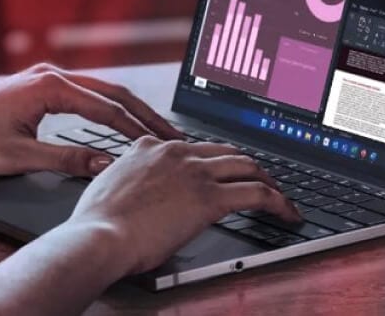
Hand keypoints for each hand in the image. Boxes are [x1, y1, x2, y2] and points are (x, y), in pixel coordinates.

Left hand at [0, 63, 182, 177]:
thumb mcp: (20, 157)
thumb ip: (67, 159)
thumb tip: (107, 163)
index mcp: (49, 87)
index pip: (107, 108)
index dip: (139, 128)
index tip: (165, 144)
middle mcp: (51, 75)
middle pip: (111, 92)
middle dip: (144, 114)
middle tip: (174, 135)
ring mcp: (45, 78)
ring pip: (99, 90)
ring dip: (127, 109)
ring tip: (155, 130)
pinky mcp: (38, 86)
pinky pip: (83, 93)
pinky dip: (107, 106)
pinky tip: (119, 121)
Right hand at [66, 138, 303, 275]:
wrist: (98, 236)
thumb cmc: (97, 223)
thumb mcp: (110, 188)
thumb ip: (130, 182)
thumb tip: (138, 195)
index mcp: (150, 147)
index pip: (193, 147)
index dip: (213, 160)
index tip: (220, 171)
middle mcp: (175, 152)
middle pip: (226, 151)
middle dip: (248, 166)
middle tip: (260, 182)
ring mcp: (194, 172)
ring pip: (247, 166)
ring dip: (269, 181)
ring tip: (280, 198)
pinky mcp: (209, 197)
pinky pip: (257, 194)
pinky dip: (279, 202)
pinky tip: (287, 214)